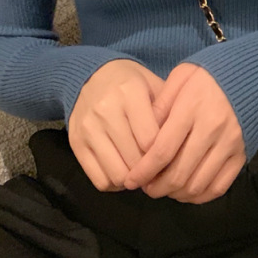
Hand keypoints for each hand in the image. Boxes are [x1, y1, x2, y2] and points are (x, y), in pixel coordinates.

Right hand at [68, 59, 164, 191]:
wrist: (90, 75)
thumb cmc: (131, 84)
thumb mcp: (154, 85)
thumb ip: (169, 111)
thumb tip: (181, 147)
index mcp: (130, 93)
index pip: (151, 140)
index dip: (165, 154)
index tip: (171, 156)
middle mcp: (106, 110)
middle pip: (135, 160)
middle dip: (150, 170)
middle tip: (158, 168)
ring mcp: (88, 129)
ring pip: (117, 174)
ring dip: (133, 180)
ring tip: (140, 170)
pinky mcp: (76, 144)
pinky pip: (99, 180)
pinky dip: (114, 183)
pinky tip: (123, 170)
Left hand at [124, 63, 245, 203]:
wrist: (252, 74)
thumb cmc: (209, 74)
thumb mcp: (180, 78)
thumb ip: (160, 106)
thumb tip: (143, 136)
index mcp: (192, 109)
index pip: (163, 150)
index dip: (143, 171)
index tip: (130, 180)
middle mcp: (213, 130)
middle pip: (179, 173)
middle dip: (157, 187)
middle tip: (146, 187)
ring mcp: (230, 145)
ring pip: (198, 184)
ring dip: (176, 193)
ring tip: (164, 189)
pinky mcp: (242, 155)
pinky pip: (219, 187)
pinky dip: (200, 196)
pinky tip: (187, 192)